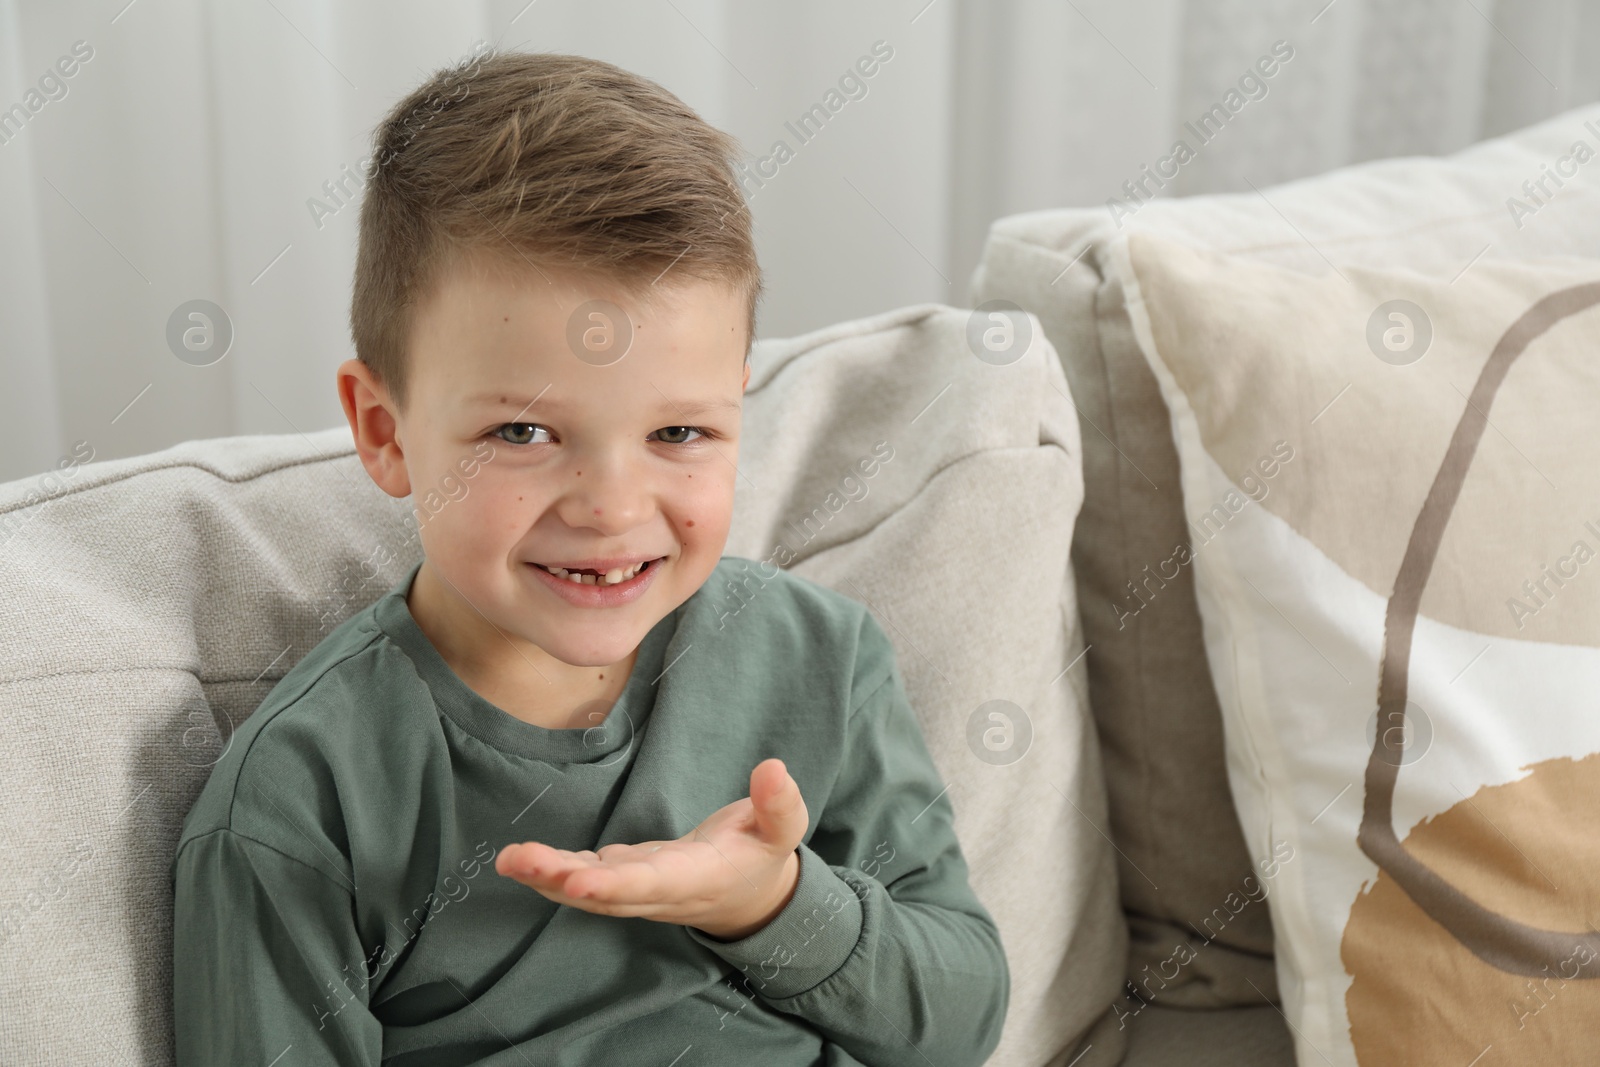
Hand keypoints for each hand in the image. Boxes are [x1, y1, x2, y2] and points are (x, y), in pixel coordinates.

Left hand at [495, 757, 806, 940]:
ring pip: (587, 891)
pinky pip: (585, 881)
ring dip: (546, 877)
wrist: (751, 896)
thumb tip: (773, 768)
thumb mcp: (783, 830)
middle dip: (560, 879)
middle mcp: (660, 892)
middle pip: (605, 892)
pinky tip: (524, 859)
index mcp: (697, 879)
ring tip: (508, 859)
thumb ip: (780, 804)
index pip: (650, 883)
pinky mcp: (625, 879)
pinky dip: (554, 872)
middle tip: (518, 860)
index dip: (612, 884)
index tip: (577, 879)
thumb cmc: (762, 854)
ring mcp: (638, 890)